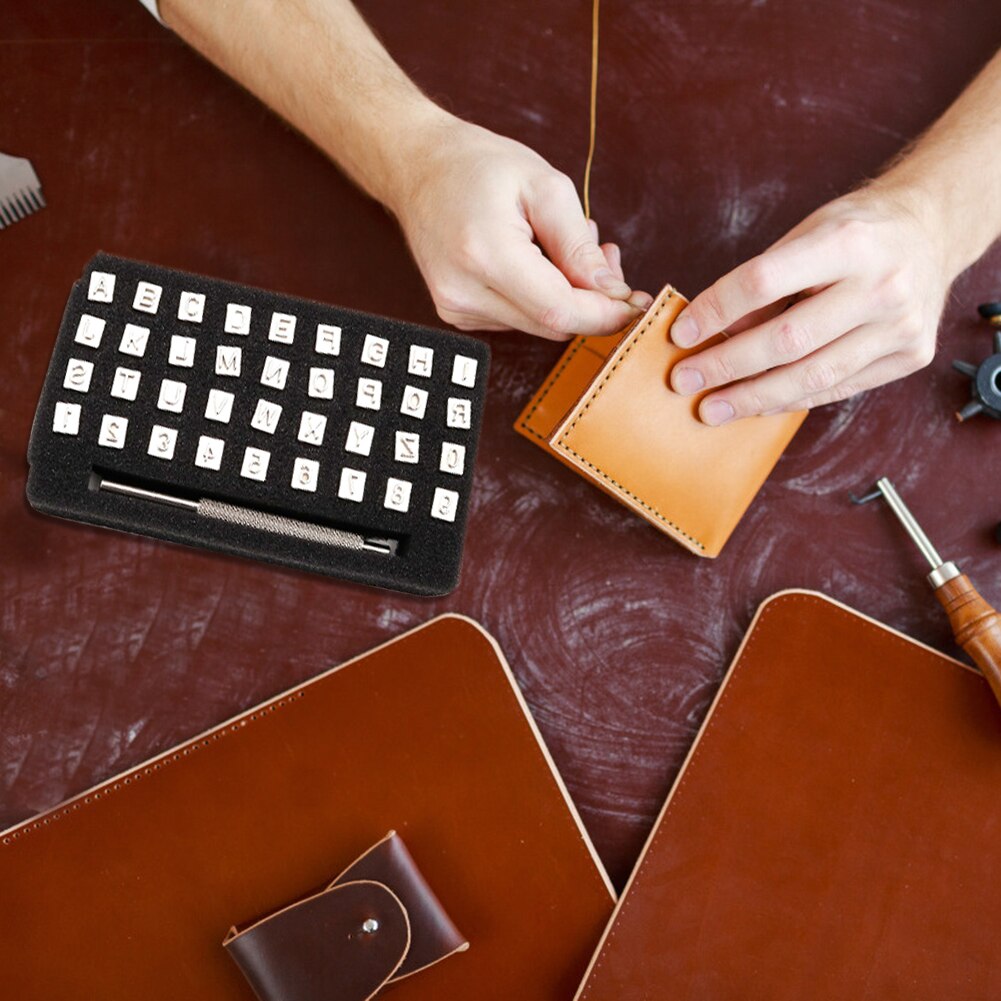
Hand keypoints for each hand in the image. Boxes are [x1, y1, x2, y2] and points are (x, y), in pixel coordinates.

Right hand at [388, 116, 652, 338]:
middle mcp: (464, 293)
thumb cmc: (477, 165)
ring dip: (568, 297)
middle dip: (593, 301)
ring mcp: (457, 308)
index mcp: (485, 256)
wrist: (415, 166)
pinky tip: (538, 260)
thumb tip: (612, 293)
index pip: (559, 313)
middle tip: (609, 256)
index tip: (636, 302)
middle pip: (552, 325)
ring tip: (567, 244)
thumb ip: (579, 246)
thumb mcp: (544, 186)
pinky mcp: (457, 313)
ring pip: (539, 325)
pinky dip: (541, 297)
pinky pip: (518, 318)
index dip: (605, 315)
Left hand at [667, 185, 952, 422]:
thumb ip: (765, 281)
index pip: (763, 282)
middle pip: (786, 339)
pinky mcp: (910, 356)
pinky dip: (791, 399)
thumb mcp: (808, 232)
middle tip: (684, 381)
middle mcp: (881, 285)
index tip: (680, 334)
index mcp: (849, 241)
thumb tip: (712, 332)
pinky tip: (757, 404)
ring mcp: (900, 325)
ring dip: (752, 397)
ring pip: (812, 376)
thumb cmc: (859, 231)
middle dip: (726, 366)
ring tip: (712, 408)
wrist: (933, 231)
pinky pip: (837, 388)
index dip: (715, 311)